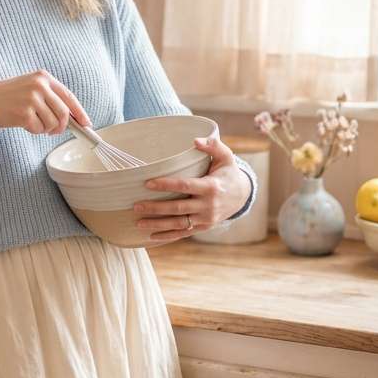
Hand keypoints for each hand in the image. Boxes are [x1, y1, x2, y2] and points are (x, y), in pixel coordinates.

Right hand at [0, 70, 90, 135]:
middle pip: (63, 112)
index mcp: (43, 77)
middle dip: (61, 126)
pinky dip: (34, 131)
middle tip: (54, 131)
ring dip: (45, 129)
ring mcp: (31, 98)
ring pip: (52, 123)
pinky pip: (39, 129)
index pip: (68, 96)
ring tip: (34, 123)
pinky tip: (24, 123)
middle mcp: (39, 85)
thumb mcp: (32, 88)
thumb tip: (73, 118)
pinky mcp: (24, 112)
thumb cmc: (10, 97)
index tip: (86, 123)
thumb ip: (51, 98)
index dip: (79, 112)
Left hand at [133, 135, 250, 242]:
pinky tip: (151, 237)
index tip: (147, 183)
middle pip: (178, 208)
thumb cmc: (228, 172)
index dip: (165, 184)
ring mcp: (206, 219)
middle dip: (155, 208)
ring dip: (157, 225)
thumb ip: (213, 145)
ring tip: (138, 223)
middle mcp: (208, 205)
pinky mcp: (203, 227)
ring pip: (178, 224)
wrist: (242, 195)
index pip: (184, 186)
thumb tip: (195, 140)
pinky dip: (167, 236)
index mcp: (211, 187)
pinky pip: (183, 233)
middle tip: (136, 206)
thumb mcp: (226, 156)